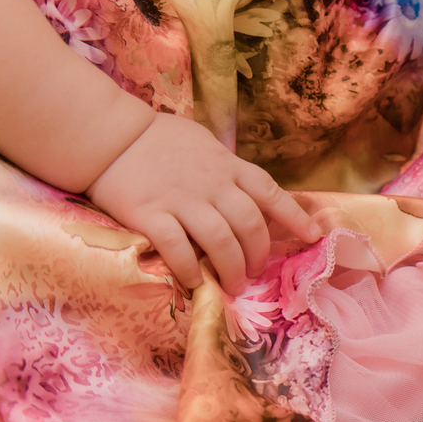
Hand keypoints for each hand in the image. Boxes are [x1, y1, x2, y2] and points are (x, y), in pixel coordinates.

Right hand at [85, 113, 318, 294]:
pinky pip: (178, 249)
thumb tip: (250, 193)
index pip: (270, 192)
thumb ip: (227, 168)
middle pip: (250, 226)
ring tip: (232, 285)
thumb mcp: (204, 144)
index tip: (313, 236)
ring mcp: (181, 200)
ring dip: (231, 269)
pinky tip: (194, 282)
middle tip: (254, 274)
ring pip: (221, 242)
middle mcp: (211, 184)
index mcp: (227, 166)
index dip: (295, 217)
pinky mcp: (151, 215)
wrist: (108, 136)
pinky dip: (190, 270)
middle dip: (258, 255)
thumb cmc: (158, 140)